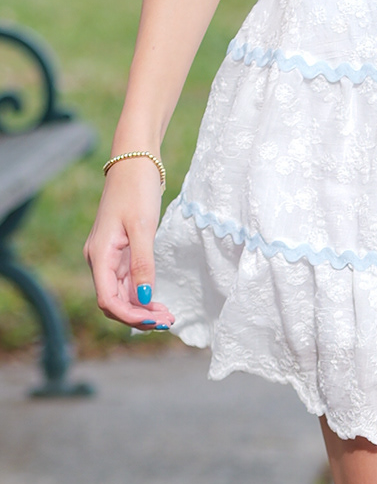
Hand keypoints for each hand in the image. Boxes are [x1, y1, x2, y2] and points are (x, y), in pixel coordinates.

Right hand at [85, 156, 173, 332]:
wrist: (134, 162)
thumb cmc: (137, 190)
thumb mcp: (143, 227)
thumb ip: (143, 264)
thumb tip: (144, 298)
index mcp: (99, 255)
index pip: (108, 300)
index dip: (131, 316)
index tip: (157, 321)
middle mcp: (100, 259)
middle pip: (113, 301)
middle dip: (138, 316)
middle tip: (168, 321)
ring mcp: (109, 256)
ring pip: (121, 294)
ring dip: (141, 308)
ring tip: (167, 315)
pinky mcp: (120, 251)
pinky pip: (127, 281)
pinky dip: (141, 294)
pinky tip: (157, 300)